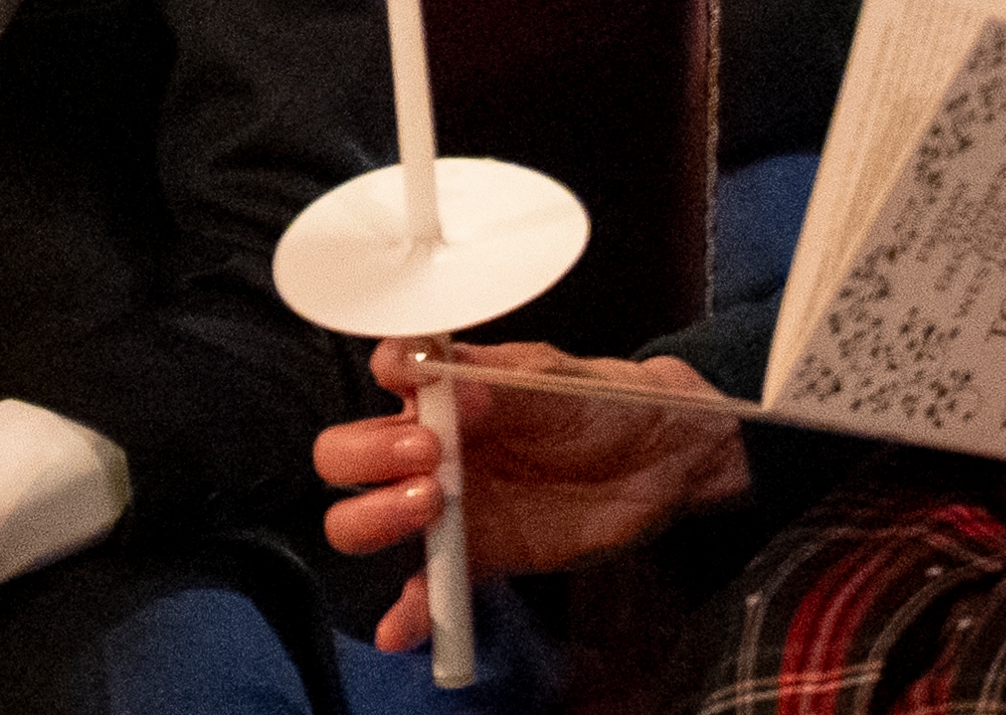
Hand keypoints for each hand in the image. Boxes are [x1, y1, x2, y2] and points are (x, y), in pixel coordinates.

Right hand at [316, 339, 748, 647]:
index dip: (387, 382)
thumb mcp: (554, 380)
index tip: (415, 389)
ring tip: (434, 511)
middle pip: (345, 456)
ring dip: (376, 518)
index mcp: (441, 390)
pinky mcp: (474, 558)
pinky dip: (409, 612)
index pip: (380, 378)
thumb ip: (499, 383)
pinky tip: (404, 627)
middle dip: (368, 456)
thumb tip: (442, 384)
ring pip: (363, 519)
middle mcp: (427, 445)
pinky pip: (427, 590)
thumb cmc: (601, 402)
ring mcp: (445, 507)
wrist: (660, 459)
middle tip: (431, 460)